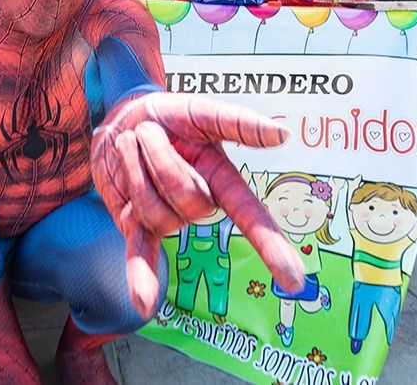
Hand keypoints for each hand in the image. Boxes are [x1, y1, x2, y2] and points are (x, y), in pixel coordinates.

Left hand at [91, 92, 304, 317]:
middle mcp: (199, 205)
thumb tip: (282, 135)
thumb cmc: (170, 116)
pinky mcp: (135, 225)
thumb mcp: (201, 110)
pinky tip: (144, 305)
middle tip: (147, 131)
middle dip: (160, 157)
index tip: (294, 279)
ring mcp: (167, 220)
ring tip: (132, 143)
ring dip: (134, 166)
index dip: (272, 247)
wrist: (122, 117)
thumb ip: (238, 121)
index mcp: (223, 180)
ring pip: (154, 209)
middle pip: (186, 199)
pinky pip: (140, 256)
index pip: (252, 217)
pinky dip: (142, 280)